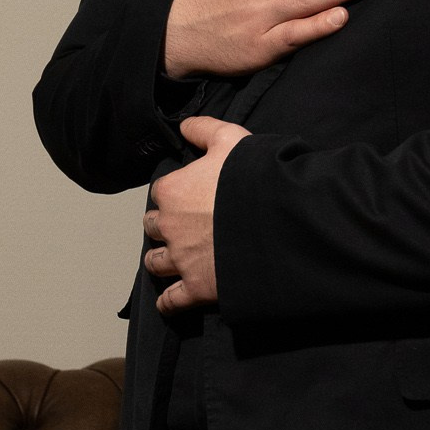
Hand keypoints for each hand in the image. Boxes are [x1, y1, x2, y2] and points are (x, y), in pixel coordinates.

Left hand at [143, 115, 250, 313]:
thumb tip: (184, 126)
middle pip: (153, 228)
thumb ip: (204, 129)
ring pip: (155, 263)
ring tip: (172, 261)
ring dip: (161, 261)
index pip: (160, 192)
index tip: (187, 198)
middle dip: (164, 227)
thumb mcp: (231, 138)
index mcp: (172, 191)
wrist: (276, 220)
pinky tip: (171, 301)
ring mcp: (181, 260)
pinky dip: (169, 302)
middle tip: (181, 227)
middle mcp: (169, 226)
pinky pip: (171, 301)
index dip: (174, 194)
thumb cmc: (254, 177)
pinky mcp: (197, 288)